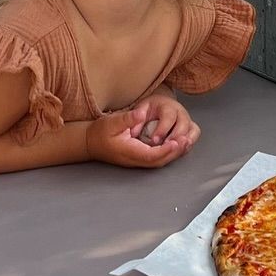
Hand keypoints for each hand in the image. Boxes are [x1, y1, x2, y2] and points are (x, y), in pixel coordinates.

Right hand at [85, 100, 200, 166]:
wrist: (89, 142)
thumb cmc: (100, 132)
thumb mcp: (112, 122)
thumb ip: (128, 118)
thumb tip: (141, 113)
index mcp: (129, 151)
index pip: (151, 155)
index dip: (166, 150)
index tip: (177, 141)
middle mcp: (134, 159)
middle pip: (158, 161)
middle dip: (174, 153)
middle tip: (186, 141)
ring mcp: (136, 161)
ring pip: (158, 162)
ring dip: (172, 154)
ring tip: (184, 142)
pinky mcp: (138, 158)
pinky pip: (155, 160)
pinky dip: (167, 154)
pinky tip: (175, 145)